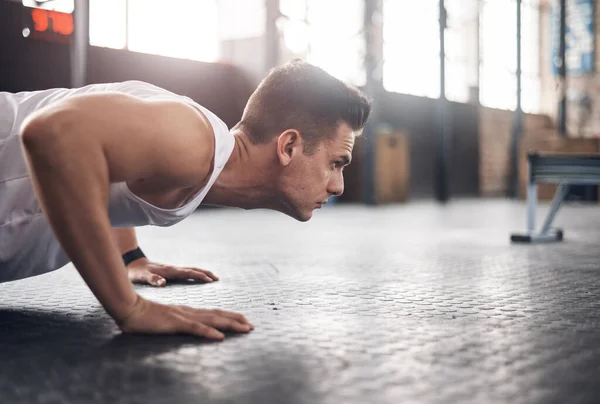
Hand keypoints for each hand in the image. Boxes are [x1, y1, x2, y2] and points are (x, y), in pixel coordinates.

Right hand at [118, 295, 253, 338]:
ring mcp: (184, 316)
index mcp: (188, 311)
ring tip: (245, 328)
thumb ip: (177, 322)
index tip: (243, 320)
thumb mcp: (166, 320)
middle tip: (251, 325)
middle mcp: (189, 311)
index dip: (229, 316)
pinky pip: (196, 328)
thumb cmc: (145, 316)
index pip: (213, 313)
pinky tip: (219, 336)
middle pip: (218, 315)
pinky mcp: (176, 323)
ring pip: (212, 320)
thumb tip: (187, 327)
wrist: (130, 309)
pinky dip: (209, 332)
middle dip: (236, 320)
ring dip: (230, 324)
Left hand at [127, 258, 218, 286]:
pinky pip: (187, 272)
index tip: (209, 280)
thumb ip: (153, 280)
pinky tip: (198, 277)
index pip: (188, 273)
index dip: (199, 276)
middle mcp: (173, 269)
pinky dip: (196, 274)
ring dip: (203, 273)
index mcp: (169, 271)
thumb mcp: (142, 277)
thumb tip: (163, 283)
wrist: (132, 263)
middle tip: (217, 278)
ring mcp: (173, 269)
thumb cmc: (137, 272)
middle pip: (193, 269)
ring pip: (191, 270)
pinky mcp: (171, 271)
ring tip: (213, 277)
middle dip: (206, 273)